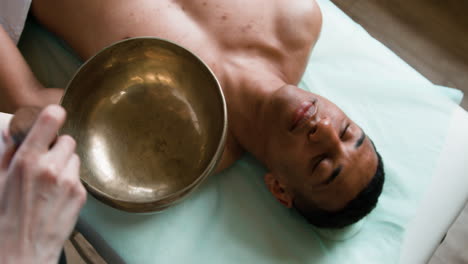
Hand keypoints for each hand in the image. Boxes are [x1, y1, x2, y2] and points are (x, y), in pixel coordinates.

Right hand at [0, 105, 85, 263]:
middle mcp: (51, 168)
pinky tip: (56, 196)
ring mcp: (68, 181)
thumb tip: (11, 132)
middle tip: (46, 161)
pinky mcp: (80, 194)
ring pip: (74, 158)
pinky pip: (79, 177)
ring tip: (49, 182)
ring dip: (65, 164)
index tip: (55, 114)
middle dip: (57, 148)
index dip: (54, 114)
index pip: (50, 120)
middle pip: (67, 141)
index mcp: (27, 160)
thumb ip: (7, 153)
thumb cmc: (4, 219)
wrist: (21, 252)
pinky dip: (70, 181)